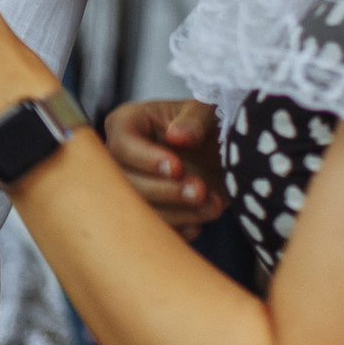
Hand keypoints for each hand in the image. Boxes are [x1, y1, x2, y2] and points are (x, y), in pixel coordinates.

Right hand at [104, 98, 225, 233]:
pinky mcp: (145, 213)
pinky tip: (199, 220)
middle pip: (125, 182)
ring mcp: (131, 188)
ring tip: (212, 206)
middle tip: (200, 190)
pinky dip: (179, 230)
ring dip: (178, 214)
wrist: (221, 159)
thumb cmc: (209, 127)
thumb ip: (195, 120)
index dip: (147, 160)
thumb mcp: (208, 114)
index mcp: (128, 123)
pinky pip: (152, 230)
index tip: (178, 168)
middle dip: (165, 191)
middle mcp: (121, 157)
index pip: (122, 144)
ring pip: (138, 211)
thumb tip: (177, 135)